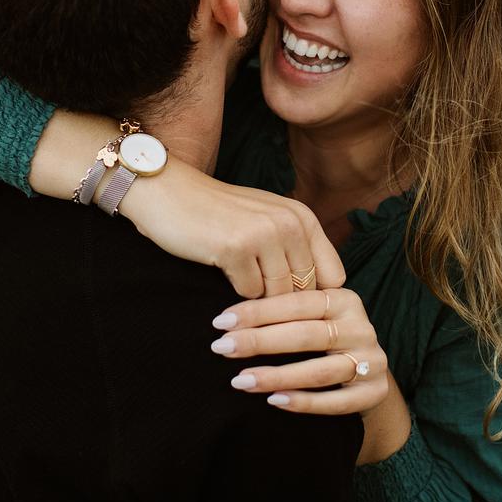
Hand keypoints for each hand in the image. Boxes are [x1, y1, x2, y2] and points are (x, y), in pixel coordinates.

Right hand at [120, 157, 345, 298]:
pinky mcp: (235, 248)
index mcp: (302, 217)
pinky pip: (249, 293)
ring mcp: (263, 234)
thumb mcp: (267, 221)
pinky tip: (222, 271)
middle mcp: (289, 222)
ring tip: (241, 288)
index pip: (333, 276)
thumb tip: (320, 300)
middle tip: (263, 307)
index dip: (317, 298)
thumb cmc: (218, 214)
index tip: (297, 309)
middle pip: (305, 291)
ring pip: (278, 295)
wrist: (168, 192)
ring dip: (259, 301)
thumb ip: (296, 250)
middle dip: (284, 305)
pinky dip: (236, 292)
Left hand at [208, 287, 389, 415]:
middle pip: (306, 335)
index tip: (221, 321)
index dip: (258, 311)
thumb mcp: (315, 316)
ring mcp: (371, 362)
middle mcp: (361, 328)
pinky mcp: (374, 393)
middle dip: (259, 342)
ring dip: (276, 376)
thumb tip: (228, 316)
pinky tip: (273, 401)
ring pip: (319, 371)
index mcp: (344, 300)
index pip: (297, 303)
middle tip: (222, 348)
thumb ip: (285, 311)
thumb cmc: (326, 338)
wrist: (368, 371)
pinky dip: (304, 402)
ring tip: (240, 381)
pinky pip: (336, 402)